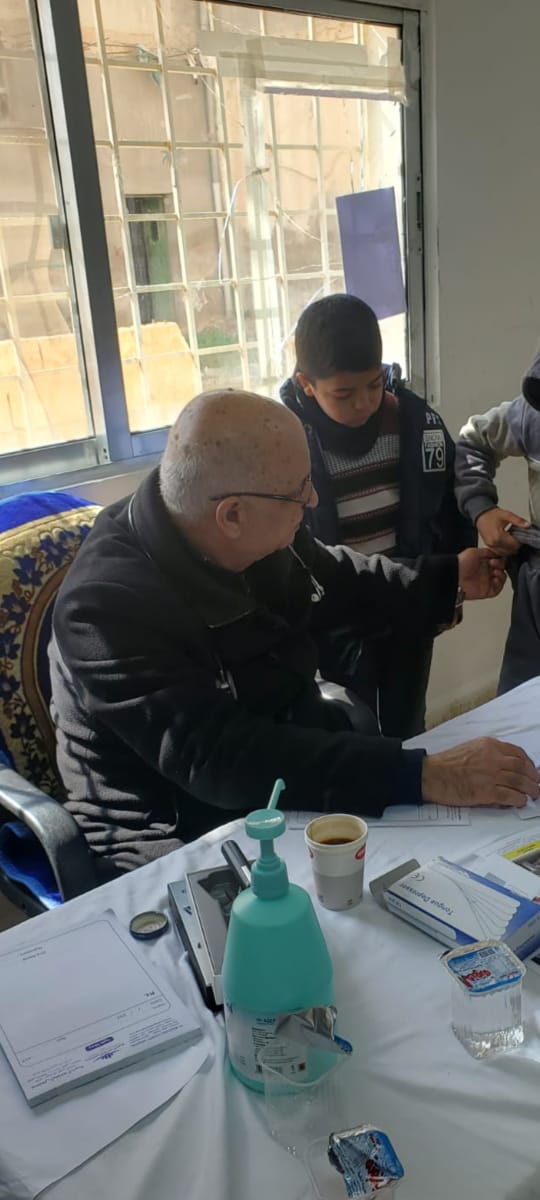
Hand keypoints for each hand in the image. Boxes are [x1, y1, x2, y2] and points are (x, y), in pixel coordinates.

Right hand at [422, 737, 539, 807]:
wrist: (432, 774)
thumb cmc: (447, 763)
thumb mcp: (471, 748)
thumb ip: (489, 754)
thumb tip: (505, 766)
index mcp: (489, 746)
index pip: (517, 753)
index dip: (529, 763)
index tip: (532, 770)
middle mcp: (493, 758)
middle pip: (522, 768)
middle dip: (534, 778)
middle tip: (537, 784)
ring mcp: (490, 775)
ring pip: (520, 782)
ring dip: (531, 790)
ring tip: (534, 795)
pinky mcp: (486, 792)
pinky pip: (510, 796)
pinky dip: (519, 800)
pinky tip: (520, 802)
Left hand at [457, 547, 506, 599]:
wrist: (454, 577)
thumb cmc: (461, 564)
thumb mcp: (474, 552)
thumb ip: (487, 551)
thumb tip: (497, 551)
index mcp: (483, 562)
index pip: (497, 561)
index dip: (500, 559)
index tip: (498, 557)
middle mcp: (485, 572)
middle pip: (501, 569)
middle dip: (501, 566)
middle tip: (495, 564)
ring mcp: (486, 582)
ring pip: (501, 579)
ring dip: (502, 575)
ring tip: (496, 572)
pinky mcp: (486, 591)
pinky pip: (497, 590)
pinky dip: (499, 585)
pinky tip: (496, 579)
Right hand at [476, 506, 529, 554]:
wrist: (481, 515)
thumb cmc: (492, 515)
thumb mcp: (507, 515)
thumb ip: (518, 520)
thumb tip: (527, 525)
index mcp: (498, 537)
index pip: (514, 545)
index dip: (519, 541)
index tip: (519, 535)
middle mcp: (493, 543)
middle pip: (510, 551)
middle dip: (514, 545)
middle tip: (515, 537)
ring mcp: (490, 546)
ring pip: (504, 553)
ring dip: (509, 548)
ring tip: (510, 539)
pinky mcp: (488, 546)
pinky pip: (499, 552)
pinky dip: (504, 549)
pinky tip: (505, 542)